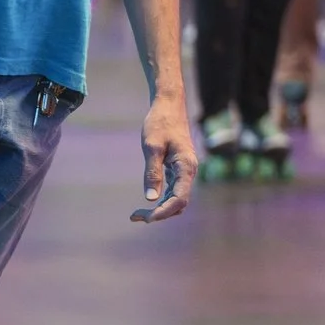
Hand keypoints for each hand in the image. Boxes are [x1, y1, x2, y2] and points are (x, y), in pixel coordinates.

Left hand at [131, 94, 196, 222]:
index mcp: (186, 167)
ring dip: (160, 208)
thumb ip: (152, 173)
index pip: (179, 199)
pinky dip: (161, 199)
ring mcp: (184, 170)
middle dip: (159, 213)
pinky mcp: (178, 168)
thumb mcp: (152, 147)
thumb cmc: (160, 123)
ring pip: (176, 198)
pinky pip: (173, 190)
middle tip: (135, 217)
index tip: (146, 219)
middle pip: (178, 202)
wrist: (168, 105)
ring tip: (136, 214)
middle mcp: (189, 171)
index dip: (164, 212)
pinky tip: (147, 202)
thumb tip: (151, 199)